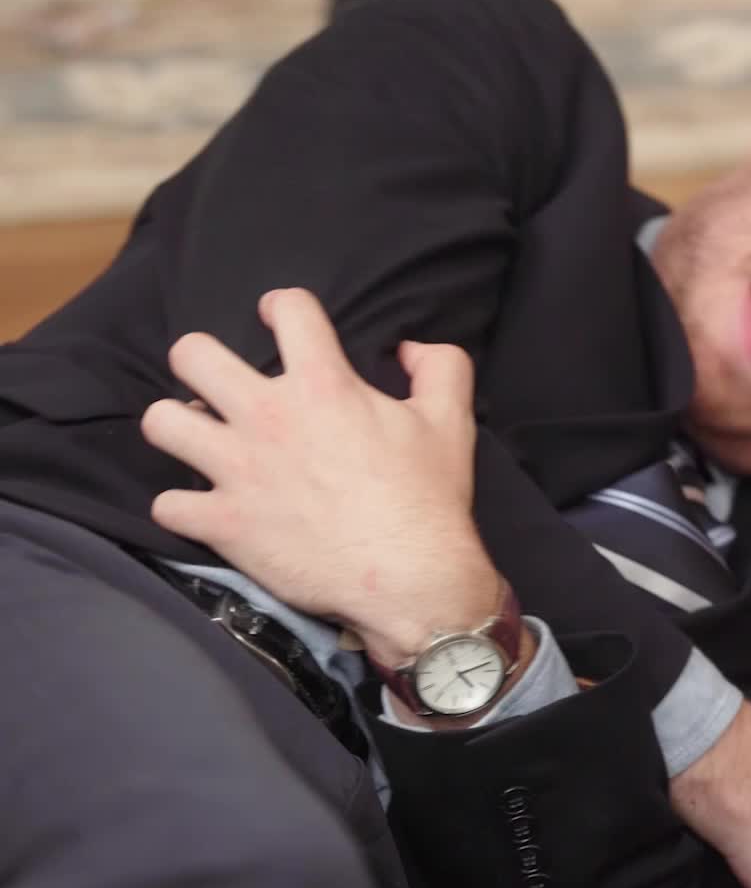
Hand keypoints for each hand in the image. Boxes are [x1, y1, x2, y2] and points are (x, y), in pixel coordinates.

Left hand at [141, 288, 499, 661]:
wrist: (409, 580)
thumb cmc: (427, 500)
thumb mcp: (450, 421)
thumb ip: (441, 367)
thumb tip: (410, 348)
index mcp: (322, 385)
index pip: (287, 309)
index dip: (281, 307)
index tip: (280, 321)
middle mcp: (267, 418)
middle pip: (192, 355)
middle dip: (199, 361)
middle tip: (218, 383)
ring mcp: (238, 471)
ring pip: (162, 423)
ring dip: (176, 428)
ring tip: (196, 439)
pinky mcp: (224, 524)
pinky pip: (168, 505)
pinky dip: (181, 508)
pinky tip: (201, 508)